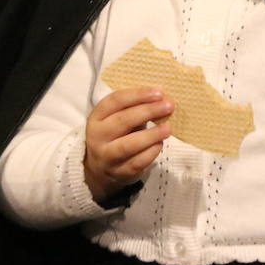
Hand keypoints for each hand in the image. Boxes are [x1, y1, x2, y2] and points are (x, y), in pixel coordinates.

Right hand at [84, 87, 172, 204]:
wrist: (100, 169)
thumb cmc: (115, 136)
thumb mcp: (116, 119)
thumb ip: (135, 109)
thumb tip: (162, 100)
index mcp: (96, 117)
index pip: (115, 101)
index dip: (138, 95)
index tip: (159, 92)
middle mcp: (97, 136)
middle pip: (123, 120)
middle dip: (148, 111)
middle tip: (168, 106)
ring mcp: (106, 156)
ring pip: (128, 145)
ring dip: (151, 135)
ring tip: (168, 128)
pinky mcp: (118, 172)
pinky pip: (137, 162)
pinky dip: (151, 152)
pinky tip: (160, 144)